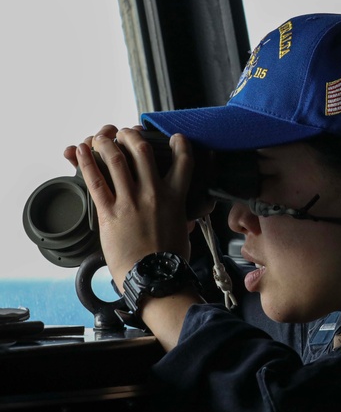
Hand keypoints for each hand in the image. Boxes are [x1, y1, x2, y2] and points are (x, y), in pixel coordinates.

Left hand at [72, 126, 194, 288]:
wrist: (154, 277)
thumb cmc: (170, 260)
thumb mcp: (183, 232)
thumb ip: (184, 218)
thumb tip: (188, 218)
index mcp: (176, 198)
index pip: (183, 162)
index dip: (180, 144)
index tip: (174, 137)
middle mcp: (153, 194)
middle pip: (142, 151)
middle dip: (131, 136)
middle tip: (125, 133)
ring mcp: (130, 202)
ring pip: (116, 160)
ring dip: (105, 143)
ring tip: (100, 137)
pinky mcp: (109, 213)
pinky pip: (95, 181)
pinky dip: (86, 162)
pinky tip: (81, 151)